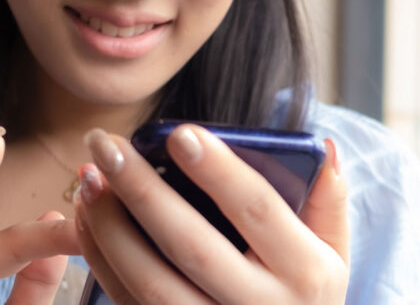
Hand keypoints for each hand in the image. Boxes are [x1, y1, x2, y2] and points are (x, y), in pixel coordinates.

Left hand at [74, 125, 348, 303]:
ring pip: (149, 280)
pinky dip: (101, 258)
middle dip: (142, 190)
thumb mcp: (333, 255)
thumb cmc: (305, 296)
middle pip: (190, 244)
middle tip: (106, 144)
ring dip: (109, 225)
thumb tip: (322, 146)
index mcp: (306, 275)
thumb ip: (328, 201)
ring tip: (88, 175)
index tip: (179, 133)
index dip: (218, 170)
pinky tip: (86, 215)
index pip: (258, 211)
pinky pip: (128, 301)